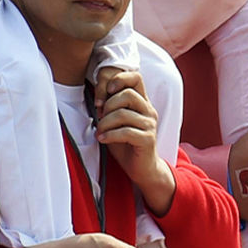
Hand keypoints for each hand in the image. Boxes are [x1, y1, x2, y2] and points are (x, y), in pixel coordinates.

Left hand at [96, 70, 174, 215]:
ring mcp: (150, 125)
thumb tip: (97, 99)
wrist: (142, 169)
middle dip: (108, 105)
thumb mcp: (117, 123)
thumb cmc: (126, 144)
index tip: (107, 90)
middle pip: (128, 94)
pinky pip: (126, 132)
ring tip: (99, 131)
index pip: (136, 77)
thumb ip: (111, 109)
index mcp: (142, 102)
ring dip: (105, 123)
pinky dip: (110, 135)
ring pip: (123, 114)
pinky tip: (102, 140)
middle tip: (100, 118)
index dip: (120, 78)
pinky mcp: (147, 139)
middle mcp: (149, 110)